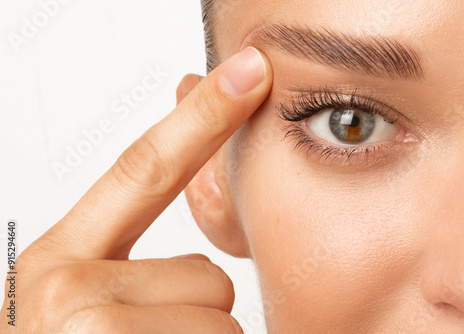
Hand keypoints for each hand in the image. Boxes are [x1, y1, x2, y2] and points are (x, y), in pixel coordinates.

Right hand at [1, 46, 272, 332]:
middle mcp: (66, 289)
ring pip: (219, 322)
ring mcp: (89, 331)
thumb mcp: (88, 305)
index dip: (200, 118)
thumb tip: (200, 231)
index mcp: (59, 263)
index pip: (145, 169)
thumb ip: (141, 264)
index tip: (247, 75)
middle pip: (207, 278)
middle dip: (198, 316)